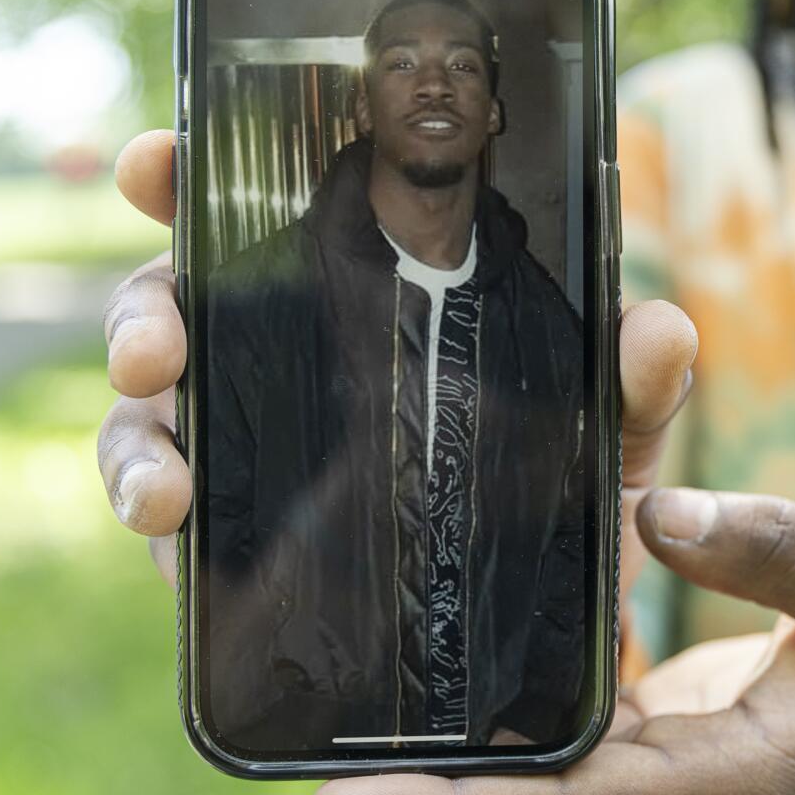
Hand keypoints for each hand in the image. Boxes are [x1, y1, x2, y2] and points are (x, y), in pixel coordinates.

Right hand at [94, 129, 697, 597]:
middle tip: (152, 350)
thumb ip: (633, 383)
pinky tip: (177, 547)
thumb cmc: (564, 492)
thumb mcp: (608, 435)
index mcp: (359, 285)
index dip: (194, 172)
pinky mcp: (235, 531)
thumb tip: (658, 327)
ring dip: (135, 442)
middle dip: (142, 314)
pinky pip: (171, 516)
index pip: (260, 205)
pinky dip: (160, 527)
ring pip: (150, 412)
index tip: (158, 164)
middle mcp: (285, 346)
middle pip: (176, 298)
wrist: (543, 630)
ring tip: (169, 492)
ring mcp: (249, 436)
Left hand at [309, 489, 794, 794]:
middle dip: (405, 783)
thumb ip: (786, 549)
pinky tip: (416, 656)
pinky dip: (486, 712)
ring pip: (516, 779)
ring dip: (430, 752)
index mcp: (729, 792)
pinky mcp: (627, 766)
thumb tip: (659, 512)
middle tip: (282, 735)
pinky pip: (542, 746)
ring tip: (308, 705)